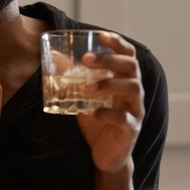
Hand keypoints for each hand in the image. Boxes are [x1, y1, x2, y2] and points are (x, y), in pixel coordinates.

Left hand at [77, 32, 143, 172]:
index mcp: (124, 79)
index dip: (117, 43)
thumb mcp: (84, 96)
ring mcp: (135, 110)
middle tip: (86, 59)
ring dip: (108, 84)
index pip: (128, 55)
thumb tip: (53, 56)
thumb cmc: (97, 119)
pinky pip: (124, 118)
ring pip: (133, 88)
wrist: (107, 154)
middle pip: (131, 67)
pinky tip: (90, 112)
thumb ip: (74, 78)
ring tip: (86, 87)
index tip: (100, 35)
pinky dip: (106, 113)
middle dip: (109, 59)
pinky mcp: (131, 129)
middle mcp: (134, 92)